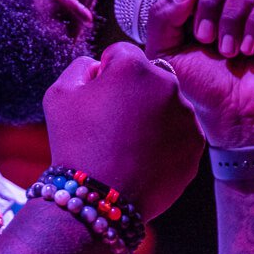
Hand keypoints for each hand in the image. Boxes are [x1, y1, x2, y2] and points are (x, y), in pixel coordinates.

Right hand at [44, 43, 203, 217]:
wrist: (98, 199)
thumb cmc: (74, 144)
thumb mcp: (59, 94)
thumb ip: (81, 66)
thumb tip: (101, 66)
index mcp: (134, 66)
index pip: (120, 54)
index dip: (103, 76)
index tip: (95, 101)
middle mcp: (168, 85)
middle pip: (147, 78)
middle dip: (131, 94)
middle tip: (111, 126)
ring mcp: (186, 117)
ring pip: (165, 105)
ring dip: (150, 116)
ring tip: (126, 146)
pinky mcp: (194, 145)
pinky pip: (177, 133)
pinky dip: (163, 141)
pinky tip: (141, 159)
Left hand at [142, 0, 253, 148]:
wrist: (236, 117)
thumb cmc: (201, 89)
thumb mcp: (165, 54)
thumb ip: (161, 18)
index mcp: (200, 6)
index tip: (189, 25)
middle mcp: (230, 3)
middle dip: (209, 6)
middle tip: (206, 40)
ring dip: (232, 21)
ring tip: (229, 53)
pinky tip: (250, 50)